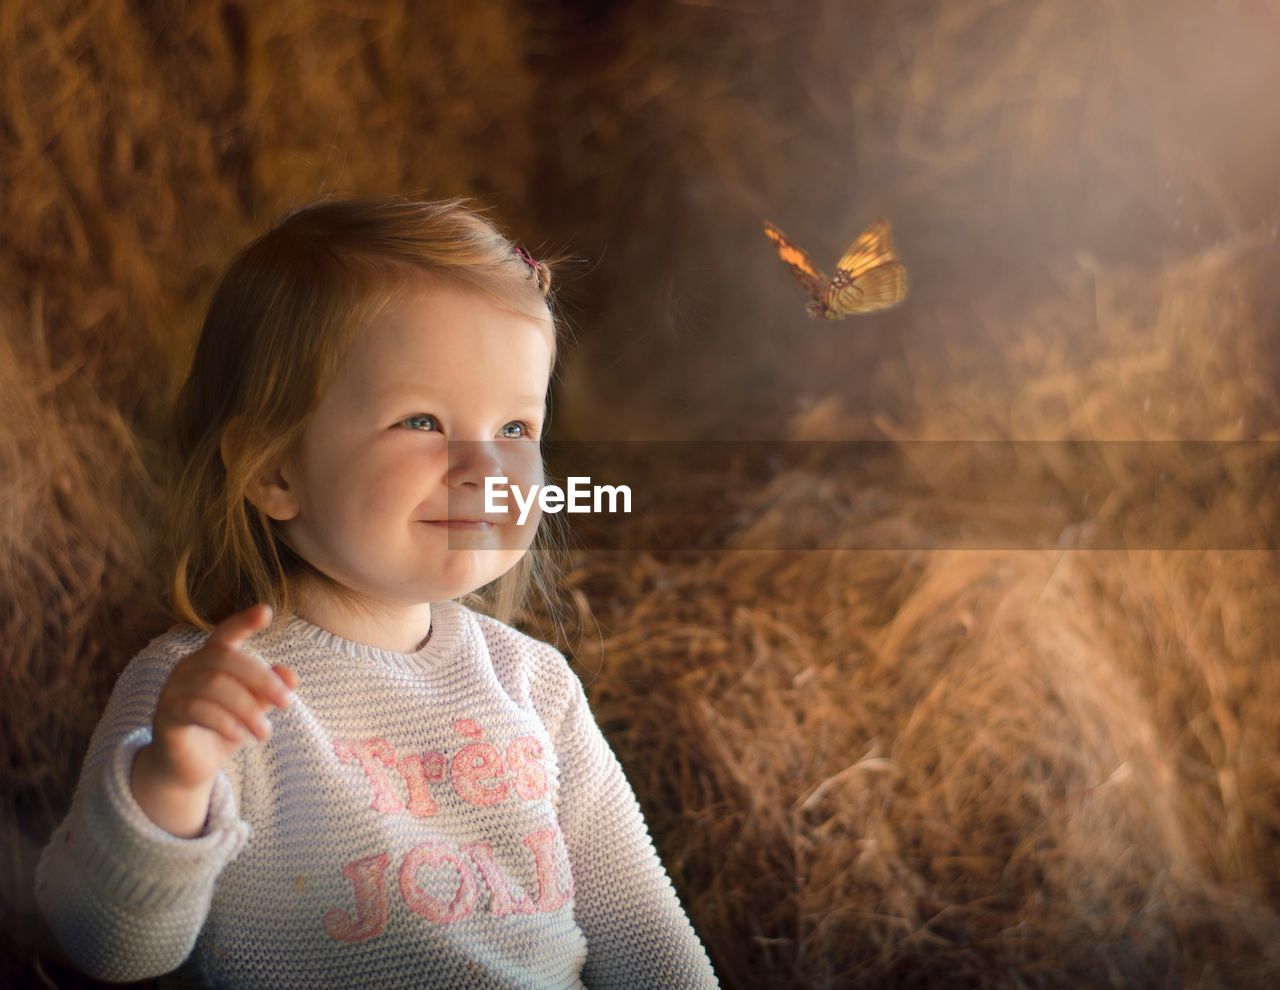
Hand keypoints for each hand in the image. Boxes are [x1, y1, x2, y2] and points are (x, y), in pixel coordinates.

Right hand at [144, 603, 296, 790]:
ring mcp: (173, 689)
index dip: (244, 621)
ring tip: (264, 732)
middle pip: (226, 659)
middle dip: (261, 679)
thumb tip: (291, 676)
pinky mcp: (165, 714)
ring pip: (214, 686)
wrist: (189, 768)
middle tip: (287, 702)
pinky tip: (240, 735)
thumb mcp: (252, 710)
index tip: (267, 611)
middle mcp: (189, 666)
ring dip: (246, 708)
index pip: (226, 634)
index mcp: (211, 659)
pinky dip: (223, 720)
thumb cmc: (223, 730)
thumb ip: (269, 691)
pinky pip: (196, 709)